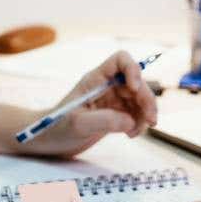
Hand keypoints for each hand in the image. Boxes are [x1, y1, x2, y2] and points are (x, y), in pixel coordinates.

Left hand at [17, 50, 157, 156]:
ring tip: (135, 133)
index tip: (135, 88)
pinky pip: (136, 114)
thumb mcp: (78, 124)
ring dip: (145, 114)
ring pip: (140, 99)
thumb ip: (104, 121)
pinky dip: (139, 124)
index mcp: (95, 79)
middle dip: (147, 99)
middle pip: (137, 82)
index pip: (121, 60)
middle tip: (151, 120)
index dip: (133, 69)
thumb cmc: (56, 128)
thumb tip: (131, 121)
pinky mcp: (116, 115)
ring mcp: (113, 100)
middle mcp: (107, 86)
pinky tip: (130, 135)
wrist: (49, 141)